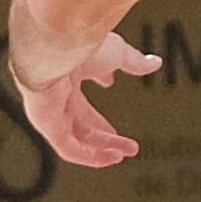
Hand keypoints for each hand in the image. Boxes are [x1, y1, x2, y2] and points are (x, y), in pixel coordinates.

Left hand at [11, 33, 161, 167]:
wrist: (57, 43)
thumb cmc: (82, 42)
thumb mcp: (118, 54)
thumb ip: (135, 62)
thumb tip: (155, 62)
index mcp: (68, 74)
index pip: (81, 96)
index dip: (98, 100)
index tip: (110, 98)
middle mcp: (56, 94)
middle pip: (81, 122)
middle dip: (104, 135)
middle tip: (127, 145)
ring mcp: (49, 110)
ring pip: (74, 138)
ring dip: (99, 149)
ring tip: (121, 155)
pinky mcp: (46, 123)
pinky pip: (66, 147)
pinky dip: (87, 156)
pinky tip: (108, 159)